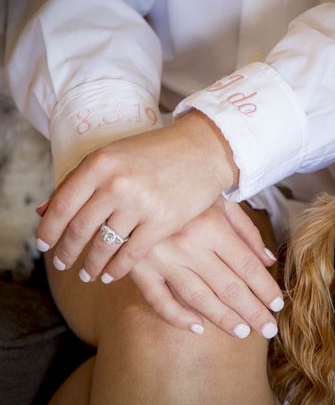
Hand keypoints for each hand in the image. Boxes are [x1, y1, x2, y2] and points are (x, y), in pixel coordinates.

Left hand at [36, 111, 237, 282]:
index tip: (43, 246)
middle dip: (67, 252)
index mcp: (99, 163)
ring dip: (92, 264)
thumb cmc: (155, 152)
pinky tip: (111, 274)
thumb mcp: (113, 156)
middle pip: (79, 229)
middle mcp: (117, 183)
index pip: (61, 206)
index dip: (48, 231)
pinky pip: (131, 253)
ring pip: (104, 245)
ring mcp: (141, 203)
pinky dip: (117, 268)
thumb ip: (78, 181)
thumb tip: (42, 210)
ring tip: (87, 273)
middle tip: (62, 264)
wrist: (203, 150)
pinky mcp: (163, 221)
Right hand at [130, 199, 282, 338]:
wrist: (135, 184)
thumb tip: (268, 261)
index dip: (265, 288)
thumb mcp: (221, 201)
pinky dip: (178, 316)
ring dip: (223, 318)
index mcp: (212, 226)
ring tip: (243, 332)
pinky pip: (159, 300)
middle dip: (252, 311)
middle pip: (228, 286)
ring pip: (199, 297)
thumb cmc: (185, 192)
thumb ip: (246, 230)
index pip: (247, 265)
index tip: (278, 305)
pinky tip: (198, 327)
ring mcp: (163, 259)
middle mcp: (190, 244)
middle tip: (269, 329)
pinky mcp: (138, 269)